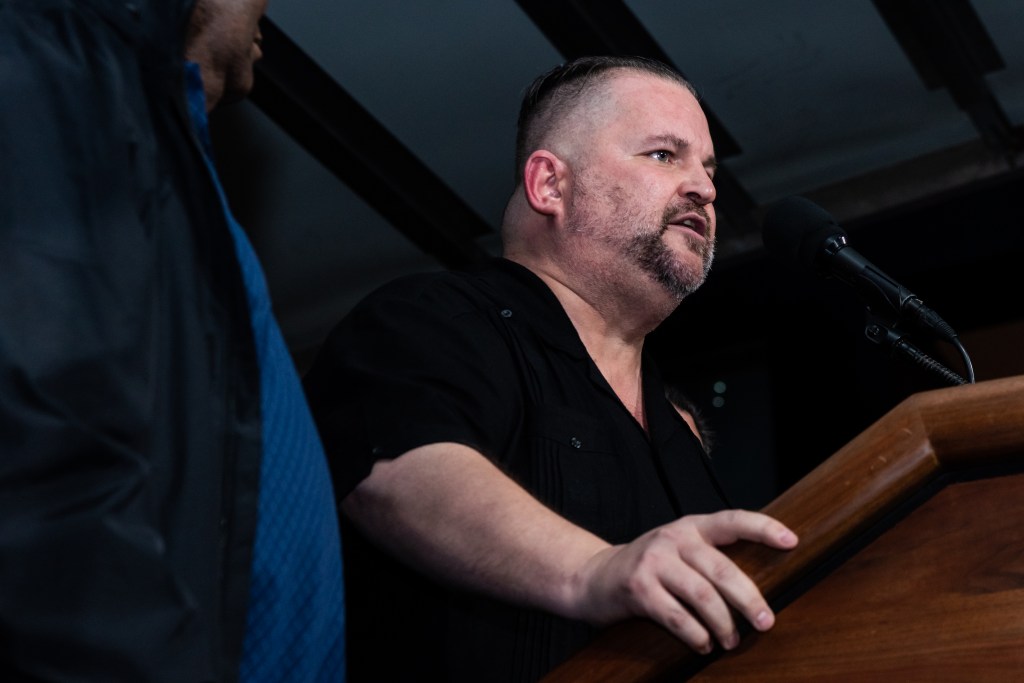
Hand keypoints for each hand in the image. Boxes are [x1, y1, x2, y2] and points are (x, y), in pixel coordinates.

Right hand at [570, 510, 797, 653]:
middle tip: (766, 622)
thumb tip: (761, 587)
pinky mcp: (639, 588)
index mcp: (689, 527)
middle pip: (721, 569)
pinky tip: (704, 644)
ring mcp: (654, 562)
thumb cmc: (648, 568)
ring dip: (723, 624)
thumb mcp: (677, 551)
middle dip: (749, 599)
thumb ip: (709, 557)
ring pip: (702, 595)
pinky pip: (677, 616)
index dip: (763, 528)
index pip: (732, 520)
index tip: (791, 541)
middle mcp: (672, 539)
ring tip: (732, 641)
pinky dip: (696, 635)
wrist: (592, 576)